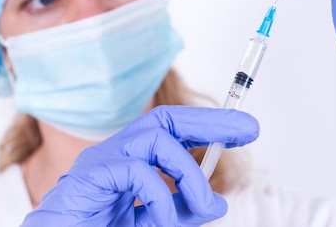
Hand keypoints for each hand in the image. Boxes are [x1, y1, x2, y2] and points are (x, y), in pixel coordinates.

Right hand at [20, 105, 258, 225]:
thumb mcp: (149, 223)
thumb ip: (179, 211)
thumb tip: (218, 203)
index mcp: (130, 160)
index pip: (172, 130)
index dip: (208, 125)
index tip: (243, 129)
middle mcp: (115, 152)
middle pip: (166, 119)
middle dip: (210, 122)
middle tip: (247, 129)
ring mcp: (99, 162)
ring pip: (156, 139)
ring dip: (190, 173)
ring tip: (204, 205)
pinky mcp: (88, 178)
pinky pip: (137, 172)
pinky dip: (161, 196)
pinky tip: (164, 221)